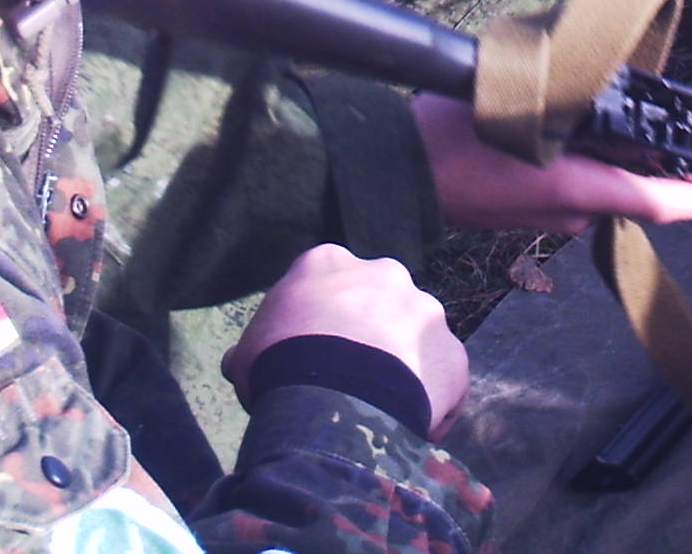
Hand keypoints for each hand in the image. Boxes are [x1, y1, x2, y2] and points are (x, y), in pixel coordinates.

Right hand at [224, 244, 470, 437]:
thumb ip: (251, 350)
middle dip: (368, 335)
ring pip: (414, 338)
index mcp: (329, 262)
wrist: (333, 400)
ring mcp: (425, 311)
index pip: (328, 282)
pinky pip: (442, 380)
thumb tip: (238, 362)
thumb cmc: (280, 367)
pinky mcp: (453, 354)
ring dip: (402, 366)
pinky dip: (430, 402)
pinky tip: (407, 429)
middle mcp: (384, 273)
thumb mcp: (248, 354)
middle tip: (348, 378)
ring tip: (380, 410)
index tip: (313, 351)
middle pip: (378, 303)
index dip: (320, 319)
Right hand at [414, 92, 691, 233]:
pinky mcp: (526, 210)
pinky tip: (564, 126)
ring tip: (605, 112)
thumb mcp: (519, 108)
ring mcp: (546, 217)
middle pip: (628, 185)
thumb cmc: (453, 135)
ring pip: (597, 182)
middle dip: (645, 158)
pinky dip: (578, 160)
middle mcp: (568, 211)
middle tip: (663, 123)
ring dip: (606, 154)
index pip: (653, 202)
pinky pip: (569, 185)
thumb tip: (600, 91)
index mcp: (573, 191)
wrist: (398, 169)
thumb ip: (568, 104)